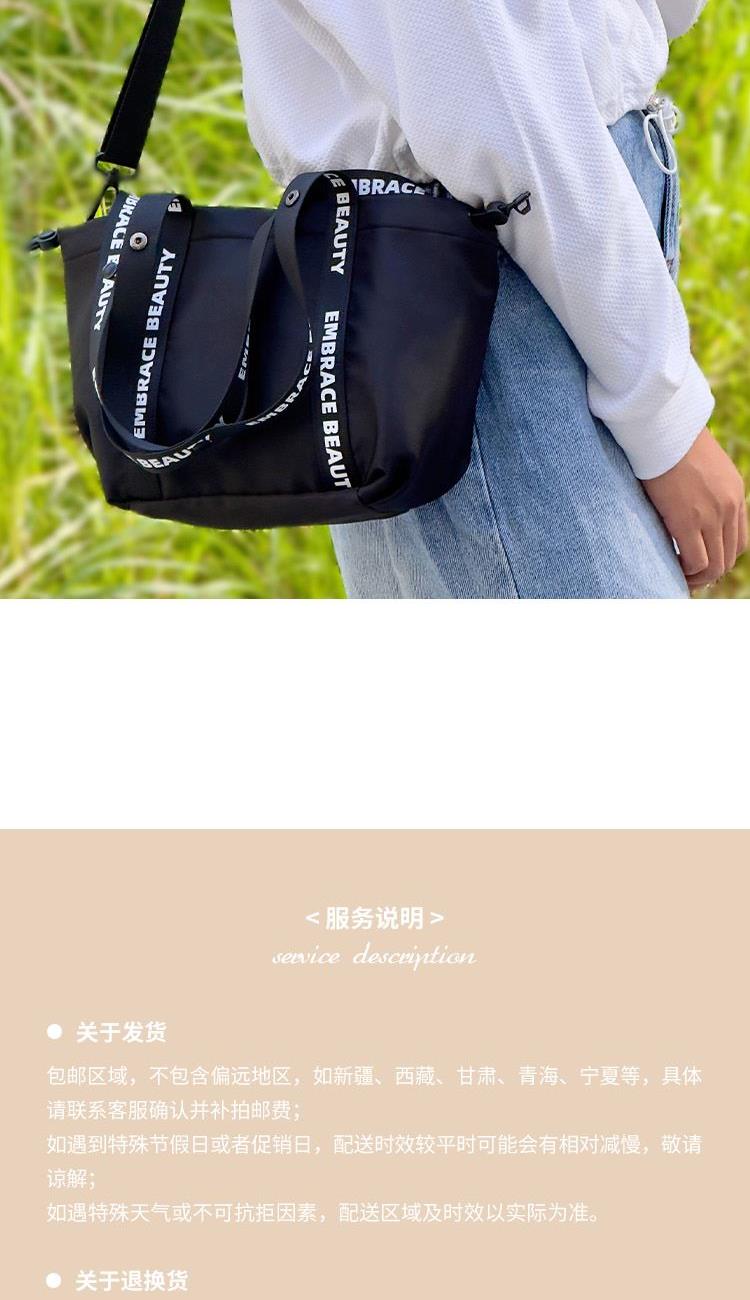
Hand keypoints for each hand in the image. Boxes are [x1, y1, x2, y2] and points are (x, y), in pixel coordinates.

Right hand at [641, 427, 747, 589]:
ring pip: (715, 564)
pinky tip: (673, 568)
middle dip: (710, 572)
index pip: (739, 540)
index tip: (700, 561)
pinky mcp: (687, 521)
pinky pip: (694, 561)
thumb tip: (691, 507)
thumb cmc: (673, 443)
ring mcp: (712, 515)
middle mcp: (730, 507)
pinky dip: (686, 571)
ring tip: (680, 576)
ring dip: (698, 577)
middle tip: (688, 575)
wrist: (663, 427)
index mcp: (735, 494)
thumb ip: (707, 491)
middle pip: (730, 556)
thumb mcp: (704, 468)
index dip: (721, 556)